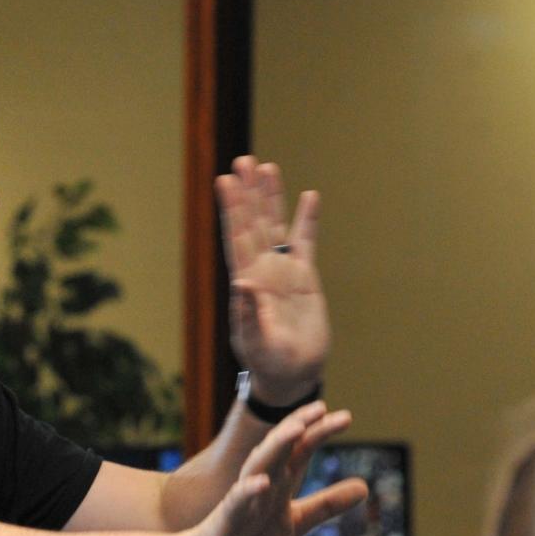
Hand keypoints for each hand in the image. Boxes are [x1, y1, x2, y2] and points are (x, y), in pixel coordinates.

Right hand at [182, 401, 366, 535]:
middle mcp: (261, 482)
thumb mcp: (296, 521)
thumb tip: (366, 487)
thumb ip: (327, 504)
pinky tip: (263, 482)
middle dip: (298, 426)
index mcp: (279, 481)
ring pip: (259, 464)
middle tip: (321, 408)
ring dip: (276, 445)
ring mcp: (243, 498)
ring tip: (297, 428)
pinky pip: (237, 501)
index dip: (318, 432)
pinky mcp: (227, 519)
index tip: (344, 417)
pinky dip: (249, 490)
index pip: (299, 449)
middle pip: (279, 447)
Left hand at [215, 155, 329, 405]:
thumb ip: (249, 315)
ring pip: (275, 226)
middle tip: (242, 161)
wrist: (292, 374)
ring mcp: (282, 271)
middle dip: (248, 193)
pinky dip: (307, 220)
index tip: (225, 182)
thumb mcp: (257, 344)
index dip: (231, 210)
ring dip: (271, 197)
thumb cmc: (269, 364)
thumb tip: (242, 281)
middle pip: (253, 224)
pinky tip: (310, 196)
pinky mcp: (304, 277)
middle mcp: (261, 271)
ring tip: (267, 166)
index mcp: (246, 284)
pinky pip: (305, 242)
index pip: (236, 239)